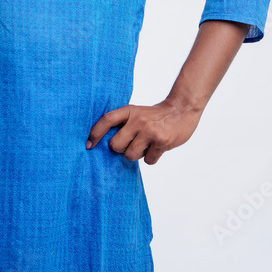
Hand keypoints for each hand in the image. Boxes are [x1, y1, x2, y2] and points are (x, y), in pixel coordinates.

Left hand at [85, 98, 202, 164]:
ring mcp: (150, 132)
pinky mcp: (162, 142)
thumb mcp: (137, 112)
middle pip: (116, 145)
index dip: (95, 133)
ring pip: (131, 155)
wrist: (182, 110)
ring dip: (136, 154)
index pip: (107, 120)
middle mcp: (138, 120)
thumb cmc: (155, 115)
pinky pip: (148, 161)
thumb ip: (124, 124)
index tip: (89, 145)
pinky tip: (157, 148)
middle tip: (130, 143)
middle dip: (120, 149)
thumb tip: (105, 144)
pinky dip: (151, 158)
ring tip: (145, 144)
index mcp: (130, 111)